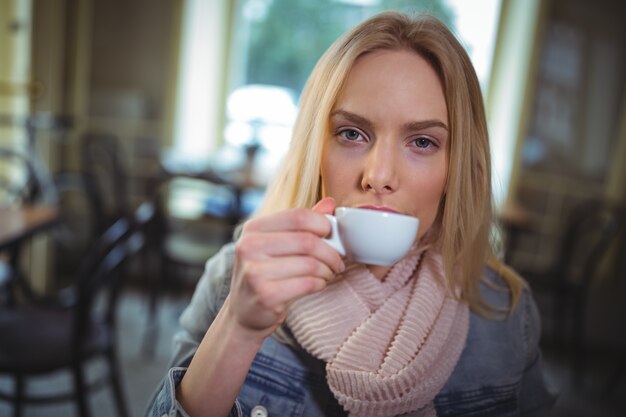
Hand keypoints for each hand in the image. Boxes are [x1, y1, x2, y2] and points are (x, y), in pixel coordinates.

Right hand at [225, 197, 343, 336]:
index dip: (322, 224)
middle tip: (337, 261)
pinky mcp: (265, 294)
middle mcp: (249, 247)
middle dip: (330, 252)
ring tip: (327, 273)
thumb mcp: (278, 244)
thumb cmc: (266, 274)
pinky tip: (318, 284)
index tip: (331, 235)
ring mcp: (254, 271)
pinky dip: (320, 284)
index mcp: (253, 229)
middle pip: (307, 241)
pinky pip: (307, 283)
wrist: (245, 312)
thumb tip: (330, 203)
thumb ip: (302, 223)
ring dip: (327, 270)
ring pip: (310, 264)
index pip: (298, 216)